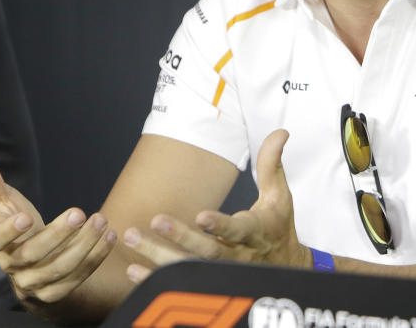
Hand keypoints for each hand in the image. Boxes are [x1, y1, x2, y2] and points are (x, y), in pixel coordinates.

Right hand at [0, 152, 116, 303]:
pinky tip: (110, 236)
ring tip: (101, 220)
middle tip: (79, 212)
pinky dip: (95, 257)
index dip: (10, 231)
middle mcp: (13, 266)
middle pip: (33, 255)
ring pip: (59, 268)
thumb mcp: (2, 199)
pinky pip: (77, 278)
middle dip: (58, 234)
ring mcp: (35, 282)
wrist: (33, 258)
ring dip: (84, 245)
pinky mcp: (56, 291)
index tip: (26, 216)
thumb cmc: (16, 220)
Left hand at [123, 130, 308, 282]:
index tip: (201, 217)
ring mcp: (222, 274)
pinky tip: (132, 270)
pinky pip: (180, 284)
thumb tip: (281, 132)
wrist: (283, 267)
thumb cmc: (277, 226)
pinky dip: (155, 279)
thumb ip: (272, 164)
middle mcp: (239, 256)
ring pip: (189, 269)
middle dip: (181, 238)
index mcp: (256, 233)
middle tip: (156, 220)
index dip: (220, 226)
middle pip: (208, 251)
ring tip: (132, 237)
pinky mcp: (207, 282)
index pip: (238, 230)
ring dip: (158, 256)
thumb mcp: (279, 196)